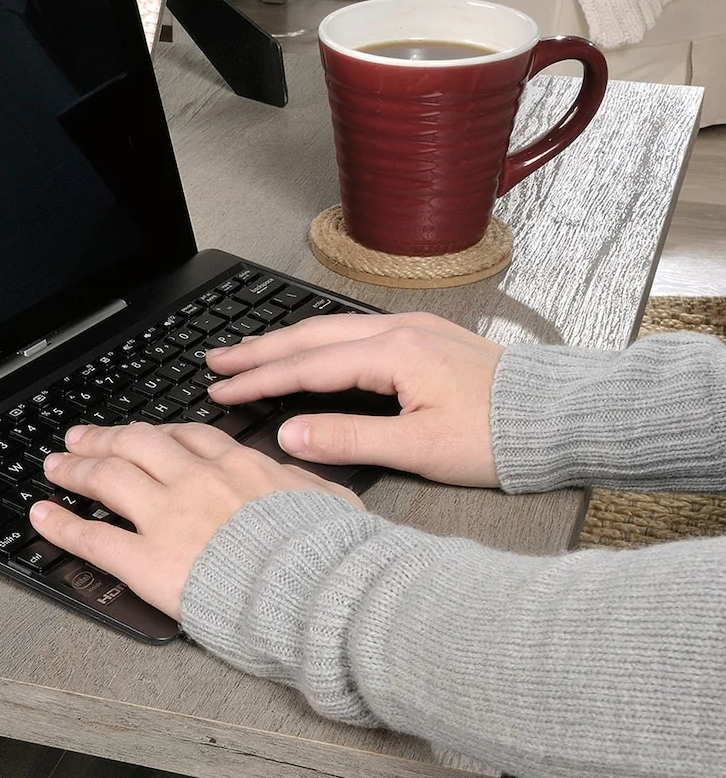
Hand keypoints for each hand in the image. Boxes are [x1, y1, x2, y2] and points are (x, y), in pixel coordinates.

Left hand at [28, 421, 361, 619]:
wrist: (314, 590)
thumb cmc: (328, 555)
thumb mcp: (330, 502)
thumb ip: (304, 484)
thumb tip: (302, 477)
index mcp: (239, 467)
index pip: (186, 437)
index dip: (154, 433)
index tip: (141, 433)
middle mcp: (195, 482)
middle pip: (136, 445)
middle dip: (105, 438)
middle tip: (82, 437)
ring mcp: (167, 518)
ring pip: (107, 478)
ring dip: (76, 468)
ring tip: (56, 465)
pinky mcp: (146, 560)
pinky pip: (92, 537)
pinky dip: (61, 524)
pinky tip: (41, 516)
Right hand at [206, 312, 504, 486]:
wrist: (561, 417)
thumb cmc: (498, 437)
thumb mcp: (418, 448)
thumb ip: (347, 439)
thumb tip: (288, 435)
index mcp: (393, 354)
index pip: (305, 367)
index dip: (257, 382)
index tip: (220, 393)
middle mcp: (398, 331)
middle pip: (309, 338)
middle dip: (257, 351)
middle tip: (215, 363)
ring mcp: (413, 329)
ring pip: (330, 330)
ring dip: (285, 342)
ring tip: (248, 353)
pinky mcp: (426, 338)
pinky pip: (354, 333)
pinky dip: (317, 342)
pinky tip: (308, 349)